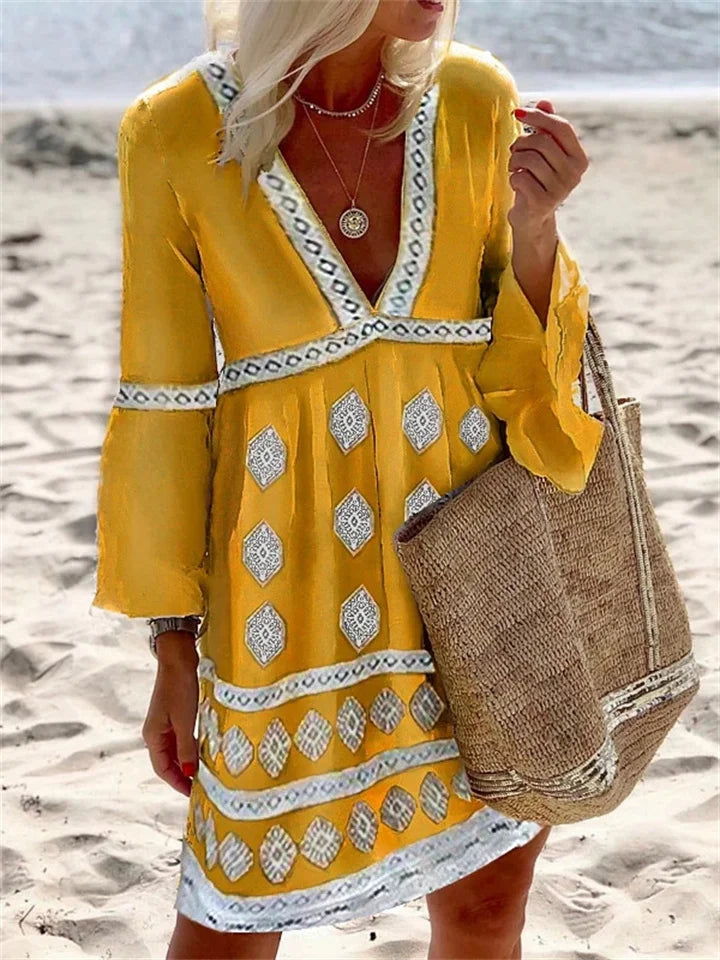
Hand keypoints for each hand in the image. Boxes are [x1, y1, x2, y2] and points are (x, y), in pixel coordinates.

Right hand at [142, 634, 198, 795]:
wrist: (178, 659)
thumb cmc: (179, 688)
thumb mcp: (185, 721)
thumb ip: (186, 748)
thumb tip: (188, 773)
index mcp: (153, 736)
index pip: (162, 769)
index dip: (176, 783)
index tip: (192, 793)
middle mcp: (155, 732)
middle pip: (167, 762)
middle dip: (182, 775)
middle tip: (201, 786)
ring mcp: (164, 723)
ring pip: (174, 751)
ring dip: (187, 762)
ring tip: (204, 773)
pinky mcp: (174, 715)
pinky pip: (180, 739)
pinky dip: (190, 748)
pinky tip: (202, 751)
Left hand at [507, 100, 588, 229]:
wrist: (532, 218)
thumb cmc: (537, 180)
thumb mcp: (544, 154)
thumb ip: (546, 128)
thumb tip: (544, 101)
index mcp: (579, 159)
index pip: (561, 128)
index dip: (538, 117)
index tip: (517, 112)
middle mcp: (574, 174)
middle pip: (542, 142)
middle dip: (521, 142)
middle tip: (514, 150)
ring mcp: (559, 190)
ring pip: (529, 159)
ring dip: (514, 160)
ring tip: (514, 167)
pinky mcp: (542, 202)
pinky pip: (520, 177)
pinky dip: (512, 177)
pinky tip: (516, 183)